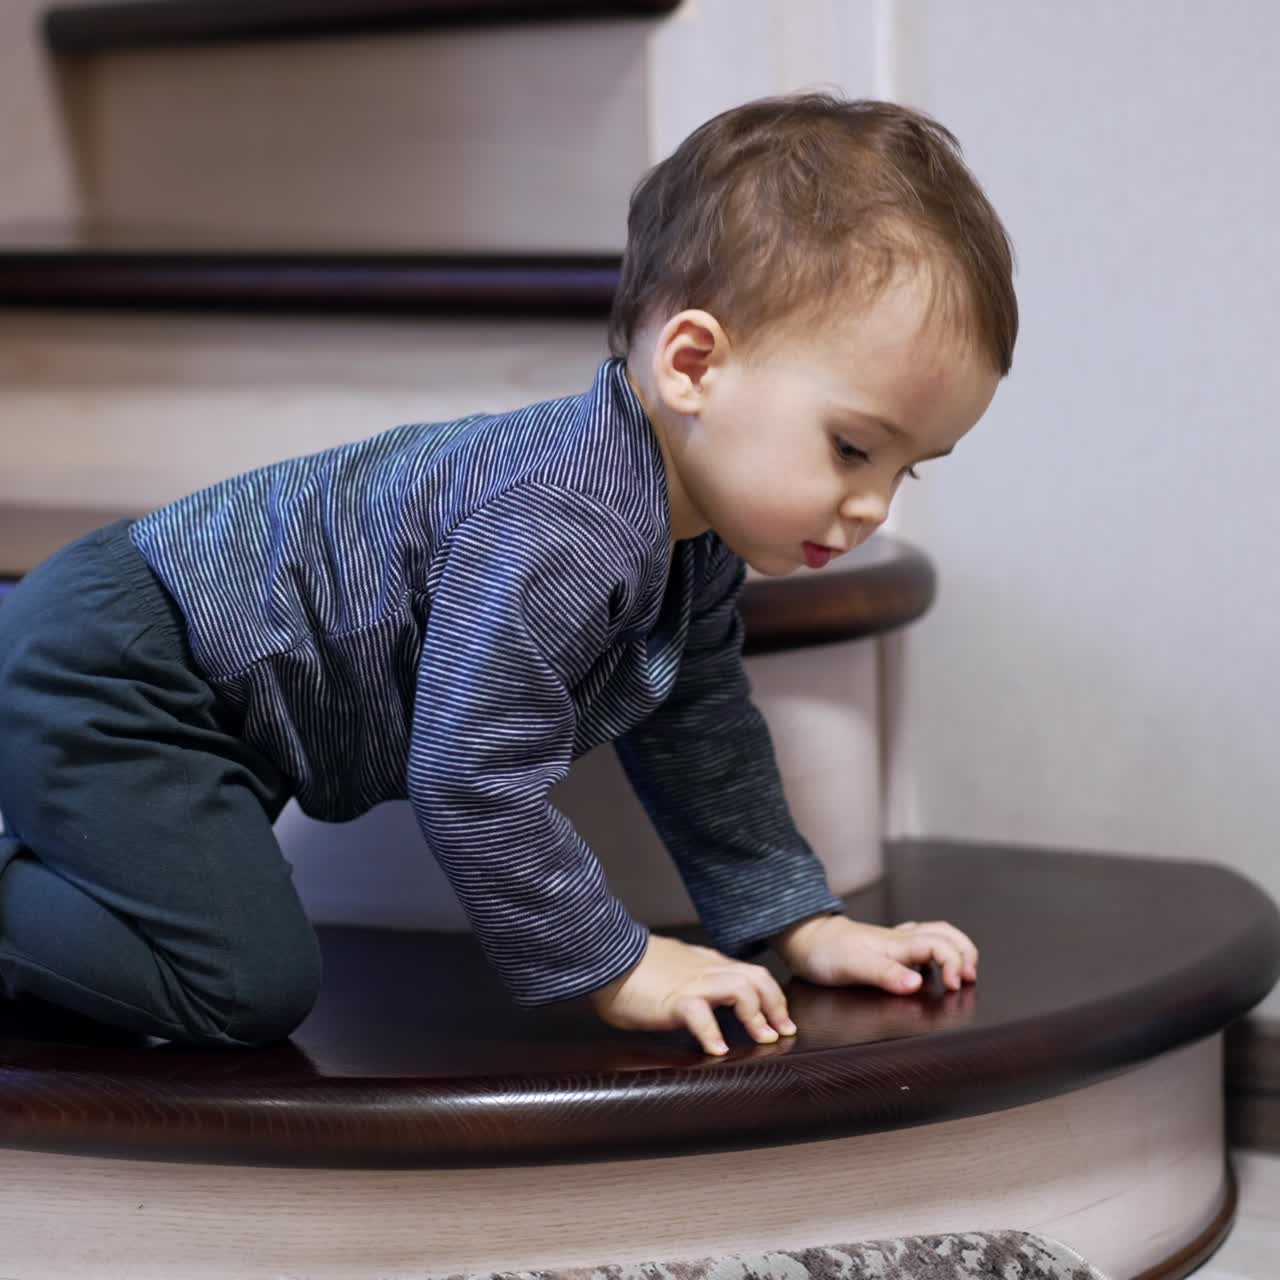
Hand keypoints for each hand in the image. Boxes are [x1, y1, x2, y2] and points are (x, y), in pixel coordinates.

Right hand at [588, 934, 795, 1055]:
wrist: (605, 954)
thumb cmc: (632, 967)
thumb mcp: (673, 968)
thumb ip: (691, 979)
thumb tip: (700, 1001)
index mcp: (706, 963)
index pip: (750, 973)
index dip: (771, 996)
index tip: (779, 1019)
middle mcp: (706, 969)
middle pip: (757, 978)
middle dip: (776, 1006)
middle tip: (782, 1032)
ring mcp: (692, 982)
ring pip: (740, 989)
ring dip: (756, 1016)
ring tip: (761, 1039)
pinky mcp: (673, 999)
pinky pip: (701, 1014)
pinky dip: (713, 1033)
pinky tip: (717, 1050)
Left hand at [771, 914, 978, 994]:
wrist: (805, 939)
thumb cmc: (826, 952)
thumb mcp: (855, 967)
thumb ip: (887, 975)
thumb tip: (918, 984)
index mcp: (899, 943)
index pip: (941, 946)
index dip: (956, 964)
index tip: (954, 987)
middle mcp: (901, 940)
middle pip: (947, 934)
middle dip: (966, 953)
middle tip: (969, 978)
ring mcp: (895, 942)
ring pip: (936, 936)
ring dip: (954, 951)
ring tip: (961, 973)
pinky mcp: (887, 949)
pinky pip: (920, 944)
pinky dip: (935, 954)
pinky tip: (930, 970)